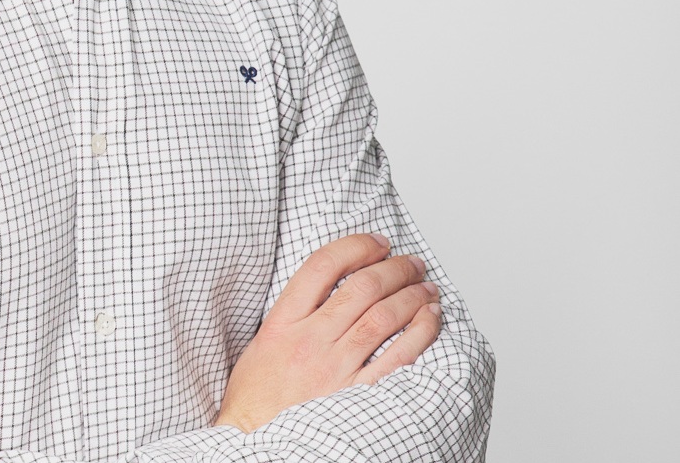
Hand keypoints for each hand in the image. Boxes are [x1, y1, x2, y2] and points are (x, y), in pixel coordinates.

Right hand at [215, 233, 442, 432]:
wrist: (253, 443)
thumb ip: (291, 314)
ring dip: (410, 295)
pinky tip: (430, 319)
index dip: (355, 247)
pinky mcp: (356, 397)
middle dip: (392, 267)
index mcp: (282, 323)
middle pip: (360, 288)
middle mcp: (310, 341)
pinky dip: (419, 333)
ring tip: (425, 285)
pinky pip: (397, 359)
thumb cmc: (256, 398)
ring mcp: (335, 369)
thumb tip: (329, 285)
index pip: (321, 266)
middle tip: (410, 261)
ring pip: (382, 317)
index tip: (377, 242)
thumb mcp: (260, 343)